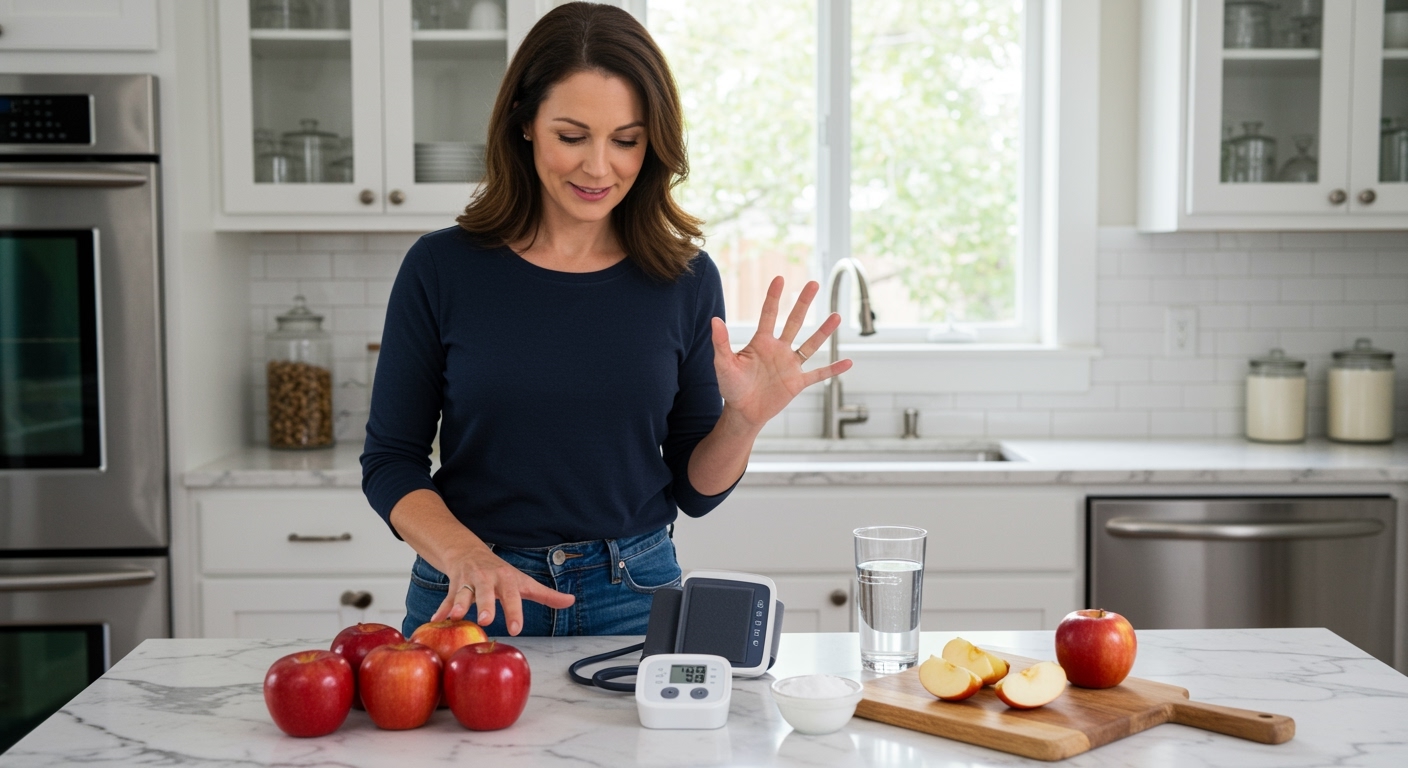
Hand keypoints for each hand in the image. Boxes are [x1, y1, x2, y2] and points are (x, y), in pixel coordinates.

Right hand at [431, 543, 574, 635]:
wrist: (470, 553)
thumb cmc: (501, 574)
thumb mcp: (524, 582)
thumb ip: (547, 595)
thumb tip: (571, 600)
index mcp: (506, 579)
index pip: (512, 596)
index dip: (514, 612)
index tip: (516, 629)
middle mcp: (487, 579)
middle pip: (486, 592)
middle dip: (485, 604)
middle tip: (486, 620)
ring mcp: (468, 582)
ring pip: (462, 593)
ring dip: (459, 604)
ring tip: (456, 617)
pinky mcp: (453, 586)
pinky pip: (446, 599)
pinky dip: (441, 609)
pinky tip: (436, 619)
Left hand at [709, 276, 850, 428]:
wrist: (743, 412)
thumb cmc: (731, 387)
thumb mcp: (723, 364)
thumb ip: (721, 343)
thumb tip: (715, 320)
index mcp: (761, 343)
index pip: (769, 314)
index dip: (774, 297)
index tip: (780, 278)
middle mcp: (778, 349)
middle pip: (794, 322)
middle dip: (804, 303)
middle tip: (814, 284)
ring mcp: (790, 365)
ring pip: (810, 344)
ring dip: (823, 331)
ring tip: (836, 316)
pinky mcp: (797, 382)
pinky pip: (819, 374)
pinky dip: (833, 369)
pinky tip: (849, 362)